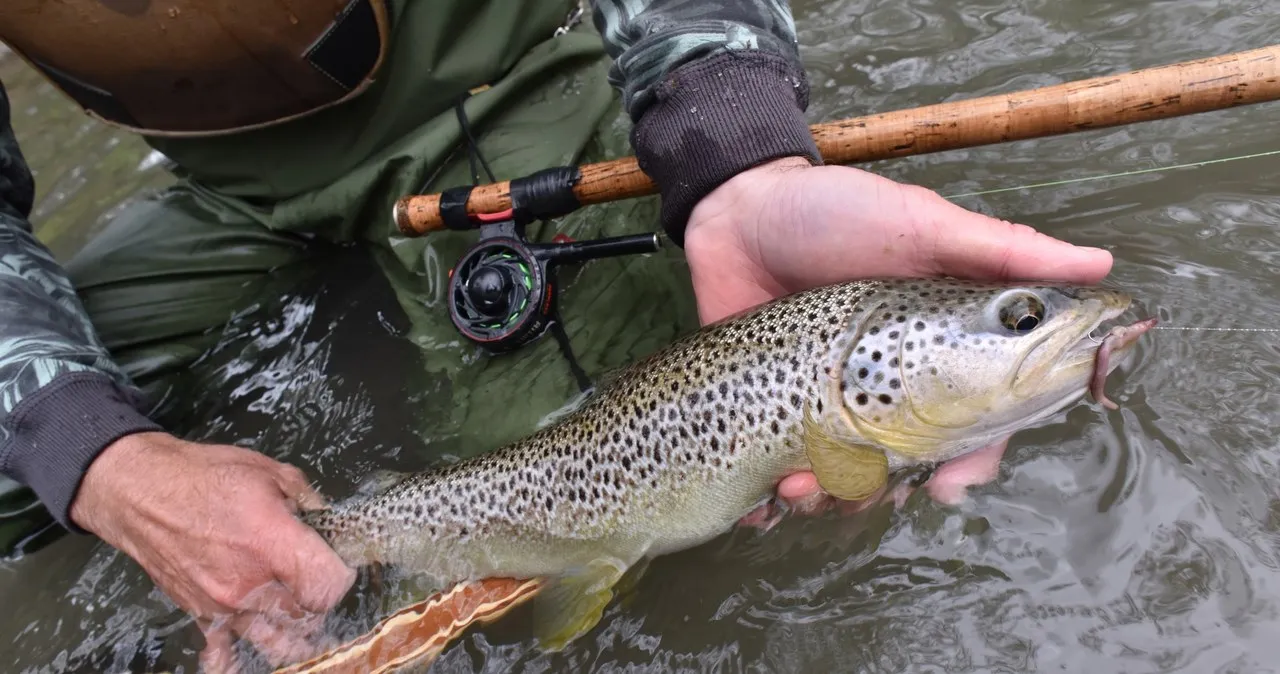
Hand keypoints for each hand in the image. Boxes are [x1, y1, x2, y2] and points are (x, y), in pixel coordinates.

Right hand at [69, 432, 355, 671]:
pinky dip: (240, 656)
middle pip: (308, 615)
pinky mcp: (201, 615)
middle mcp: (251, 583)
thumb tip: (328, 518)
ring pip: (275, 641)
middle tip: (316, 582)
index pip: (329, 585)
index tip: (339, 563)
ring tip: (299, 617)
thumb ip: (307, 499)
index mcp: (273, 542)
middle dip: (320, 601)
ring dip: (293, 632)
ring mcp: (224, 605)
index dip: (342, 575)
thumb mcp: (269, 471)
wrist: (141, 492)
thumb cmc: (203, 476)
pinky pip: (224, 653)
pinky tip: (254, 649)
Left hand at [684, 157, 1113, 519]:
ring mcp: (820, 399)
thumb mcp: (921, 224)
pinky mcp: (765, 404)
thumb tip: (1100, 265)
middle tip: (861, 490)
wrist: (739, 205)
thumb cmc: (835, 209)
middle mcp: (879, 384)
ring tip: (797, 486)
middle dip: (883, 491)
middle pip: (901, 467)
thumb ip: (1000, 252)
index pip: (969, 423)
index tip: (951, 482)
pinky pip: (771, 469)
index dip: (970, 460)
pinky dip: (767, 497)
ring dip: (824, 498)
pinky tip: (760, 499)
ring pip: (837, 478)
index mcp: (930, 350)